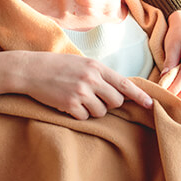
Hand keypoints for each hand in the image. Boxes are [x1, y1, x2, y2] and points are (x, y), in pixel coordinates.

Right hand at [0, 51, 152, 118]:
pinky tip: (67, 104)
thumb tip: (120, 90)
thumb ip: (100, 75)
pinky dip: (78, 114)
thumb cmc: (57, 66)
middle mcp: (91, 79)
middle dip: (110, 105)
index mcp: (96, 67)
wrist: (30, 70)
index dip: (139, 96)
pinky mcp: (69, 104)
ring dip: (92, 110)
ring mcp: (80, 92)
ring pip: (101, 112)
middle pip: (116, 101)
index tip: (150, 104)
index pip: (124, 84)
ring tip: (78, 100)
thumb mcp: (82, 63)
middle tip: (95, 99)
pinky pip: (84, 118)